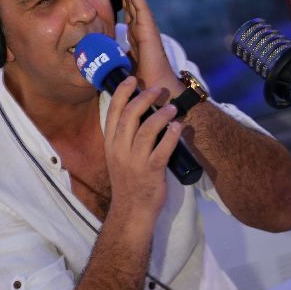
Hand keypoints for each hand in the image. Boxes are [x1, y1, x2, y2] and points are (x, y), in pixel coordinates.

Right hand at [104, 76, 181, 221]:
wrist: (131, 210)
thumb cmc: (129, 181)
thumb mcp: (118, 157)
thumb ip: (125, 137)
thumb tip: (139, 113)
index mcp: (111, 144)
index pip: (113, 112)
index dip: (122, 92)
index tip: (132, 78)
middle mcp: (120, 150)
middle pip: (130, 115)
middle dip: (144, 97)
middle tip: (158, 89)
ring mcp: (135, 162)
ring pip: (147, 130)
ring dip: (162, 115)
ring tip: (172, 107)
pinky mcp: (151, 172)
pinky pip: (163, 149)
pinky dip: (172, 135)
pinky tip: (179, 127)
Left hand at [108, 0, 183, 100]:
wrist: (153, 90)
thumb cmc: (138, 82)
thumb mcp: (118, 65)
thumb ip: (110, 57)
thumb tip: (93, 56)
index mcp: (134, 36)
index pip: (126, 12)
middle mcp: (141, 29)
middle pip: (130, 2)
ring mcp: (146, 28)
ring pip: (134, 0)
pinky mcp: (149, 29)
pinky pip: (141, 6)